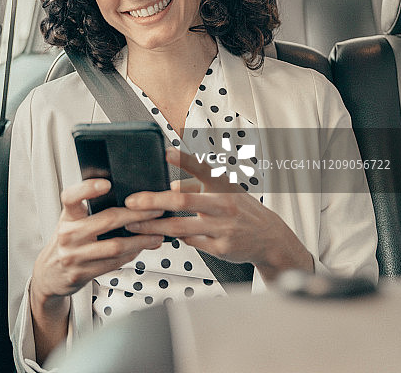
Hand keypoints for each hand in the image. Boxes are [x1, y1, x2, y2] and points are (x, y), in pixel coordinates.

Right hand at [30, 178, 164, 360]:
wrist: (50, 273)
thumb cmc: (69, 239)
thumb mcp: (73, 219)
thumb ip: (91, 207)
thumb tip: (127, 194)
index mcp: (67, 215)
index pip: (71, 197)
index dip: (88, 188)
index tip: (106, 183)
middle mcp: (69, 234)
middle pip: (107, 220)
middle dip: (137, 214)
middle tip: (155, 209)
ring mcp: (74, 255)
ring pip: (115, 246)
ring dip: (140, 240)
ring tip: (156, 234)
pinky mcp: (82, 274)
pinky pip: (113, 263)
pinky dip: (131, 254)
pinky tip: (141, 248)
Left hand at [124, 148, 312, 281]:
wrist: (269, 237)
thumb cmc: (240, 208)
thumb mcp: (222, 189)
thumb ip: (195, 185)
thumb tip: (169, 186)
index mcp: (223, 185)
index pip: (202, 168)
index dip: (184, 160)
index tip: (166, 152)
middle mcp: (224, 204)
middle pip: (183, 202)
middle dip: (153, 201)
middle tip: (132, 201)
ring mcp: (223, 227)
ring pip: (181, 227)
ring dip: (153, 226)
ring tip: (133, 223)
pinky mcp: (221, 248)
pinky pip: (190, 242)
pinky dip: (174, 238)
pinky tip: (159, 236)